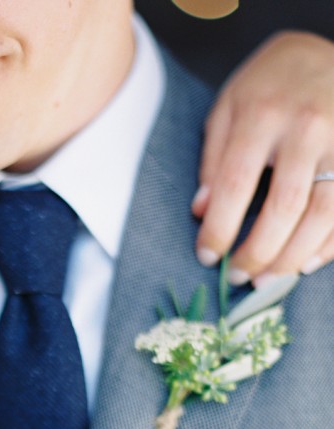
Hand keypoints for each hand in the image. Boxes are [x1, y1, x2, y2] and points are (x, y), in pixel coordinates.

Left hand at [196, 31, 333, 283]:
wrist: (322, 53)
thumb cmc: (266, 87)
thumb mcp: (226, 109)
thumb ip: (213, 160)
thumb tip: (201, 212)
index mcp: (263, 115)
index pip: (236, 184)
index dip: (219, 229)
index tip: (207, 257)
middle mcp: (307, 129)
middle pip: (284, 207)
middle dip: (257, 253)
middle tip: (238, 277)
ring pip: (322, 215)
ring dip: (292, 258)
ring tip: (266, 280)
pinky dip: (328, 246)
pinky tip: (304, 264)